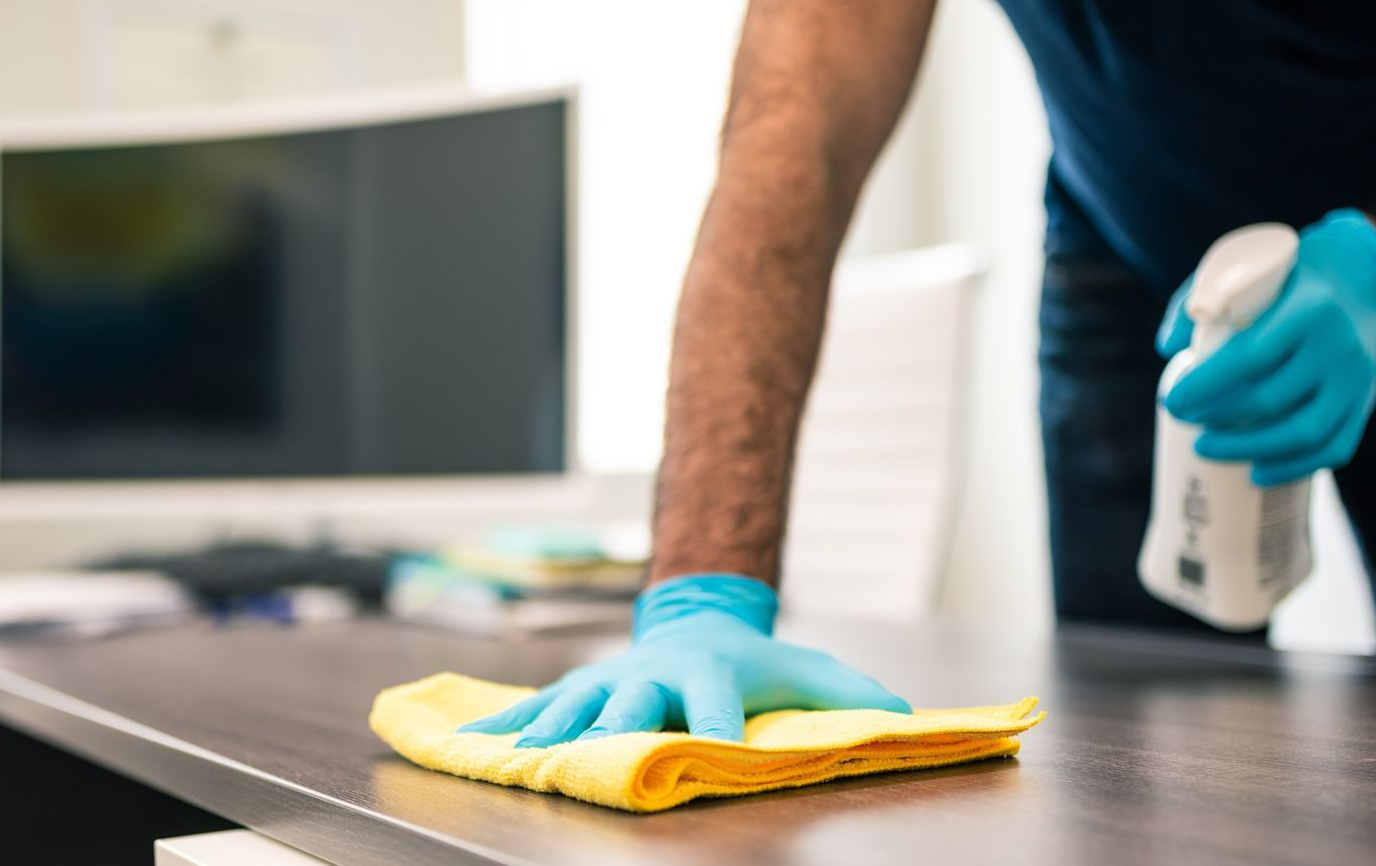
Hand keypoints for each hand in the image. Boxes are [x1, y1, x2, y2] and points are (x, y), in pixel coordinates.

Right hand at [457, 573, 908, 746]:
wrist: (696, 620)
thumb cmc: (755, 662)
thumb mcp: (807, 671)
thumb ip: (852, 695)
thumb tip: (904, 716)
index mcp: (709, 675)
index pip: (715, 707)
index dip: (715, 731)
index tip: (714, 754)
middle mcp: (651, 677)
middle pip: (631, 707)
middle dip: (614, 731)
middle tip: (593, 754)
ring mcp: (608, 682)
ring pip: (571, 706)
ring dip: (545, 731)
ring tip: (516, 755)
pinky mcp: (579, 689)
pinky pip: (533, 706)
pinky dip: (502, 724)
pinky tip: (471, 742)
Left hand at [1156, 209, 1375, 485]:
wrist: (1359, 276)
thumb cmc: (1284, 277)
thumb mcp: (1242, 271)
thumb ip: (1198, 301)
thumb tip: (1168, 350)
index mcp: (1308, 308)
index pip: (1252, 357)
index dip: (1206, 386)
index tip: (1171, 401)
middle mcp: (1339, 345)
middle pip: (1273, 399)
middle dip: (1218, 420)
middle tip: (1183, 421)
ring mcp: (1358, 377)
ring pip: (1304, 432)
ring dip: (1249, 450)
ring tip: (1207, 449)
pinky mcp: (1367, 400)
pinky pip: (1335, 447)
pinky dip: (1295, 467)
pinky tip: (1258, 473)